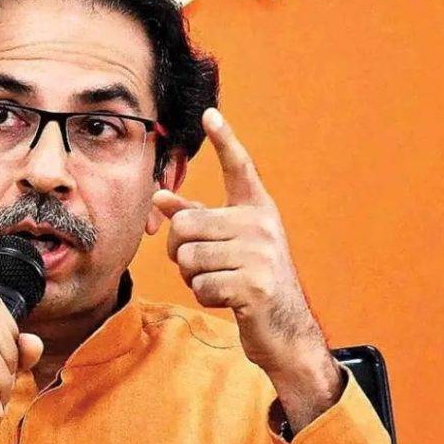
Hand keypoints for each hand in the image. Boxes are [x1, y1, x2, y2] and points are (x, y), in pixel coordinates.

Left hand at [153, 108, 341, 428]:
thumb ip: (196, 220)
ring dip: (193, 277)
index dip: (225, 140)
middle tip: (201, 265)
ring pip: (189, 258)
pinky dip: (205, 297)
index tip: (210, 113)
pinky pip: (200, 285)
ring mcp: (260, 254)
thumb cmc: (249, 280)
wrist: (284, 329)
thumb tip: (159, 196)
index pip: (239, 167)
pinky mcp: (255, 285)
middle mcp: (261, 224)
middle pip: (185, 225)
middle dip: (180, 252)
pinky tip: (228, 299)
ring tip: (219, 281)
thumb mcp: (227, 245)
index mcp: (256, 209)